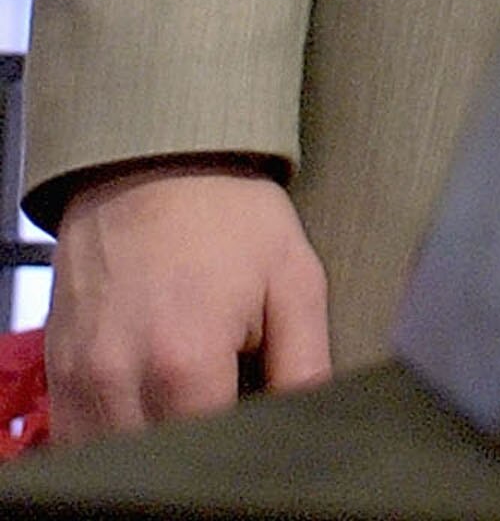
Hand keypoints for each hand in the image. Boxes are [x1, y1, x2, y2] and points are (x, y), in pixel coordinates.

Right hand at [45, 162, 329, 441]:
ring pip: (117, 462)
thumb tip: (313, 426)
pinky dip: (114, 438)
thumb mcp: (292, 276)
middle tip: (228, 405)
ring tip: (191, 401)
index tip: (257, 422)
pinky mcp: (59, 374)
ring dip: (156, 449)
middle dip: (199, 452)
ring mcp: (80, 382)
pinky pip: (80, 441)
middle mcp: (120, 382)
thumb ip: (305, 365)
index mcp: (184, 363)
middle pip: (161, 469)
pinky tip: (150, 404)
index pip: (212, 459)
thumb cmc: (226, 212)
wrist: (152, 158)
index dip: (242, 452)